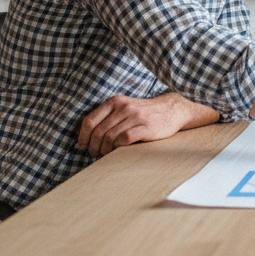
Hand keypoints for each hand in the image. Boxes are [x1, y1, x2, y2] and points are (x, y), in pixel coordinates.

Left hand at [78, 91, 218, 156]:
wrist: (172, 109)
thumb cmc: (145, 112)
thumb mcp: (125, 106)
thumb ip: (109, 115)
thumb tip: (88, 135)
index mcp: (115, 101)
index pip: (91, 120)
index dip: (83, 135)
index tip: (82, 145)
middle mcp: (124, 107)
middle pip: (99, 131)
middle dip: (93, 146)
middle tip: (94, 153)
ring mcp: (136, 116)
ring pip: (110, 136)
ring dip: (104, 149)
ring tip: (104, 154)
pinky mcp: (146, 127)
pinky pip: (124, 139)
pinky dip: (117, 147)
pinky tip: (117, 150)